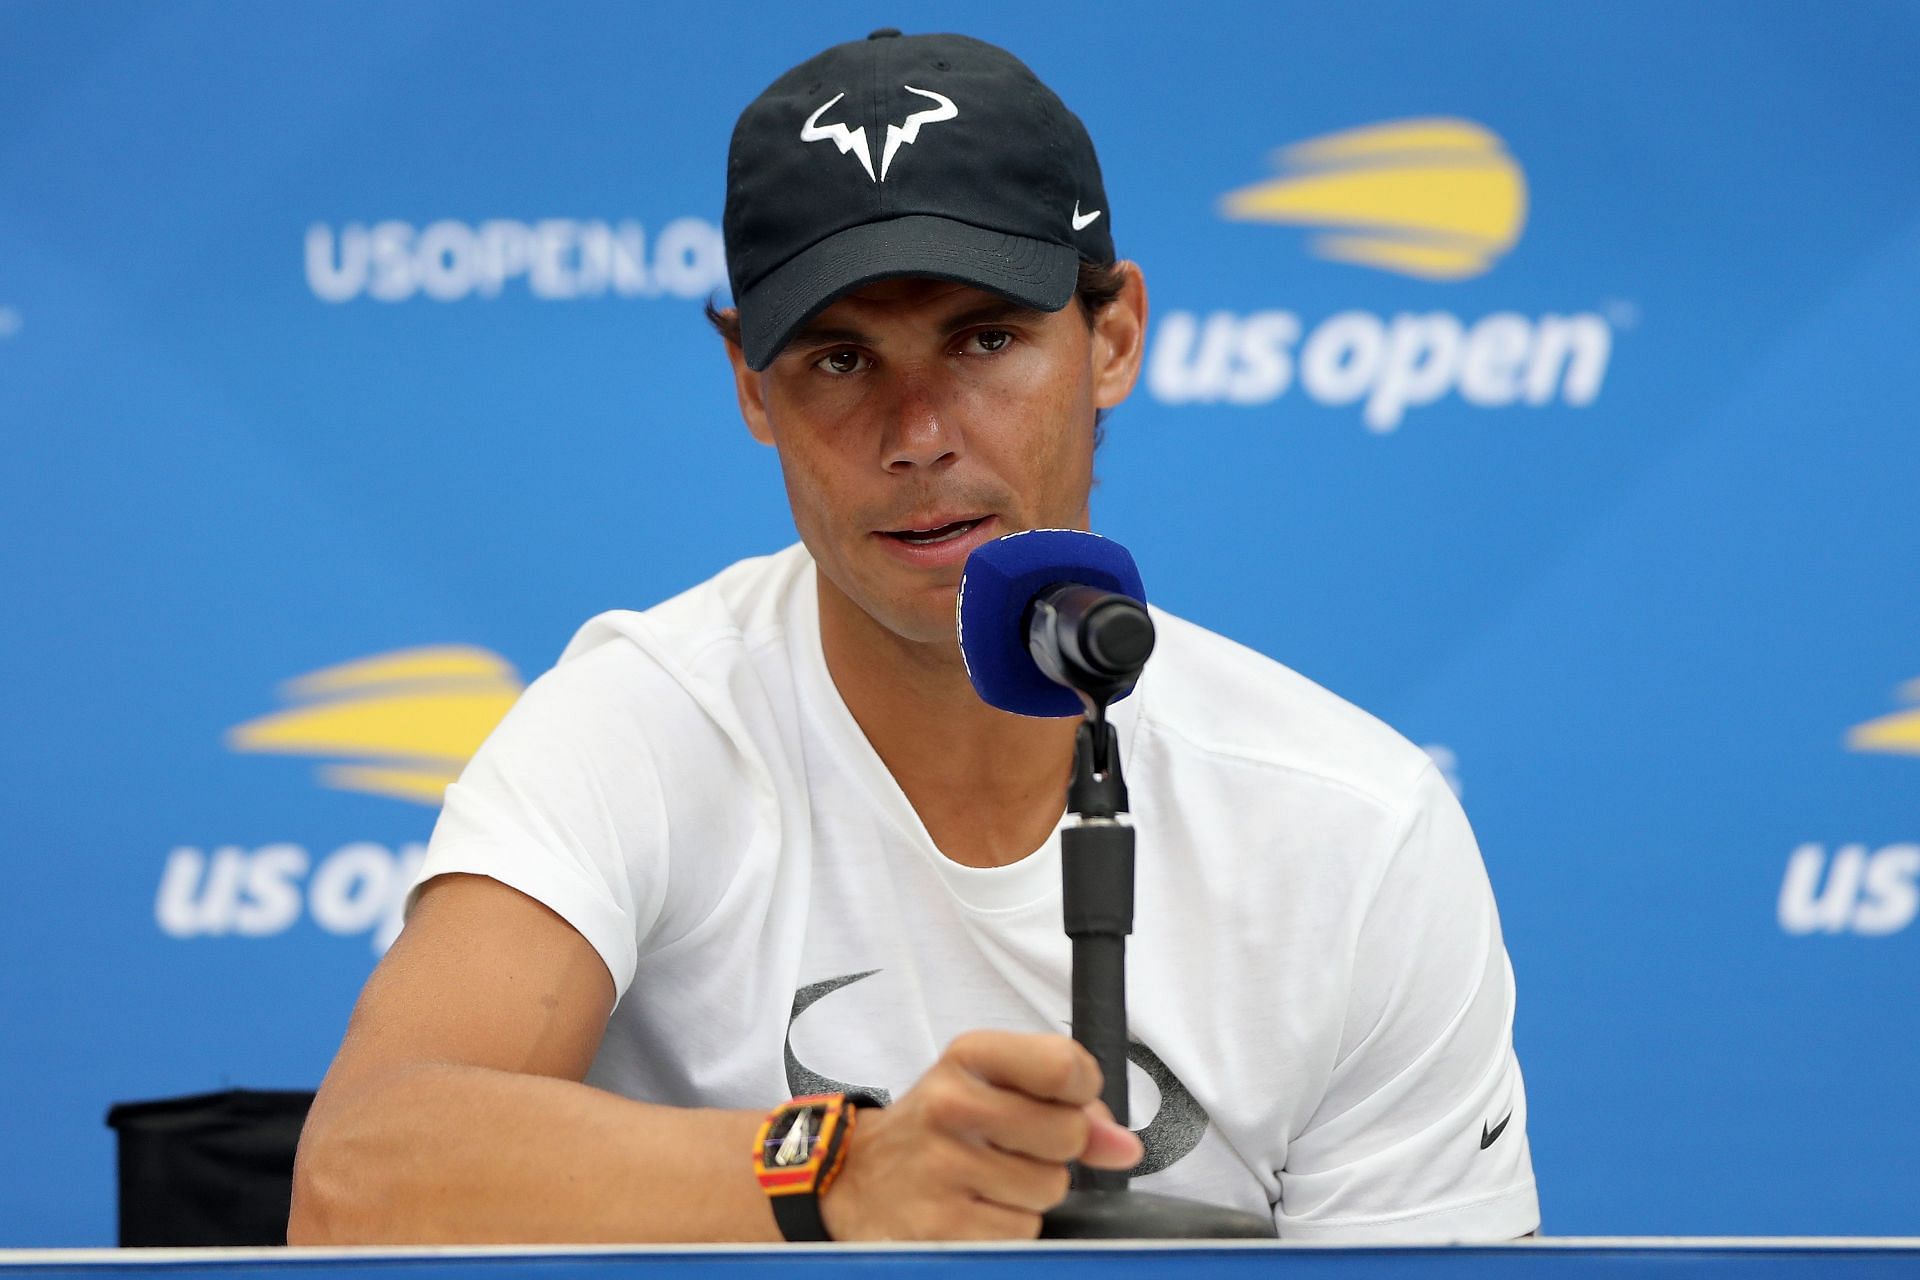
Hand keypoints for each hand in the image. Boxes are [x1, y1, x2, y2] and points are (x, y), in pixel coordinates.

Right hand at [819, 1030, 1142, 1240]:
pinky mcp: (943, 1226)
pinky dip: (1010, 1226)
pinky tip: (975, 1208)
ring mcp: (943, 1168)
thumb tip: (1124, 1147)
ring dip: (1033, 1191)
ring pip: (1049, 1188)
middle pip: (1068, 1133)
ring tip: (988, 1178)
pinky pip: (1023, 1230)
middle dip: (1059, 1148)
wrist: (855, 1178)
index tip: (1070, 1098)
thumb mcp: (988, 1088)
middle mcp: (950, 1105)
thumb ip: (1065, 1104)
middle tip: (1019, 1145)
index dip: (1083, 1089)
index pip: (1062, 1064)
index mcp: (967, 1057)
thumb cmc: (938, 1127)